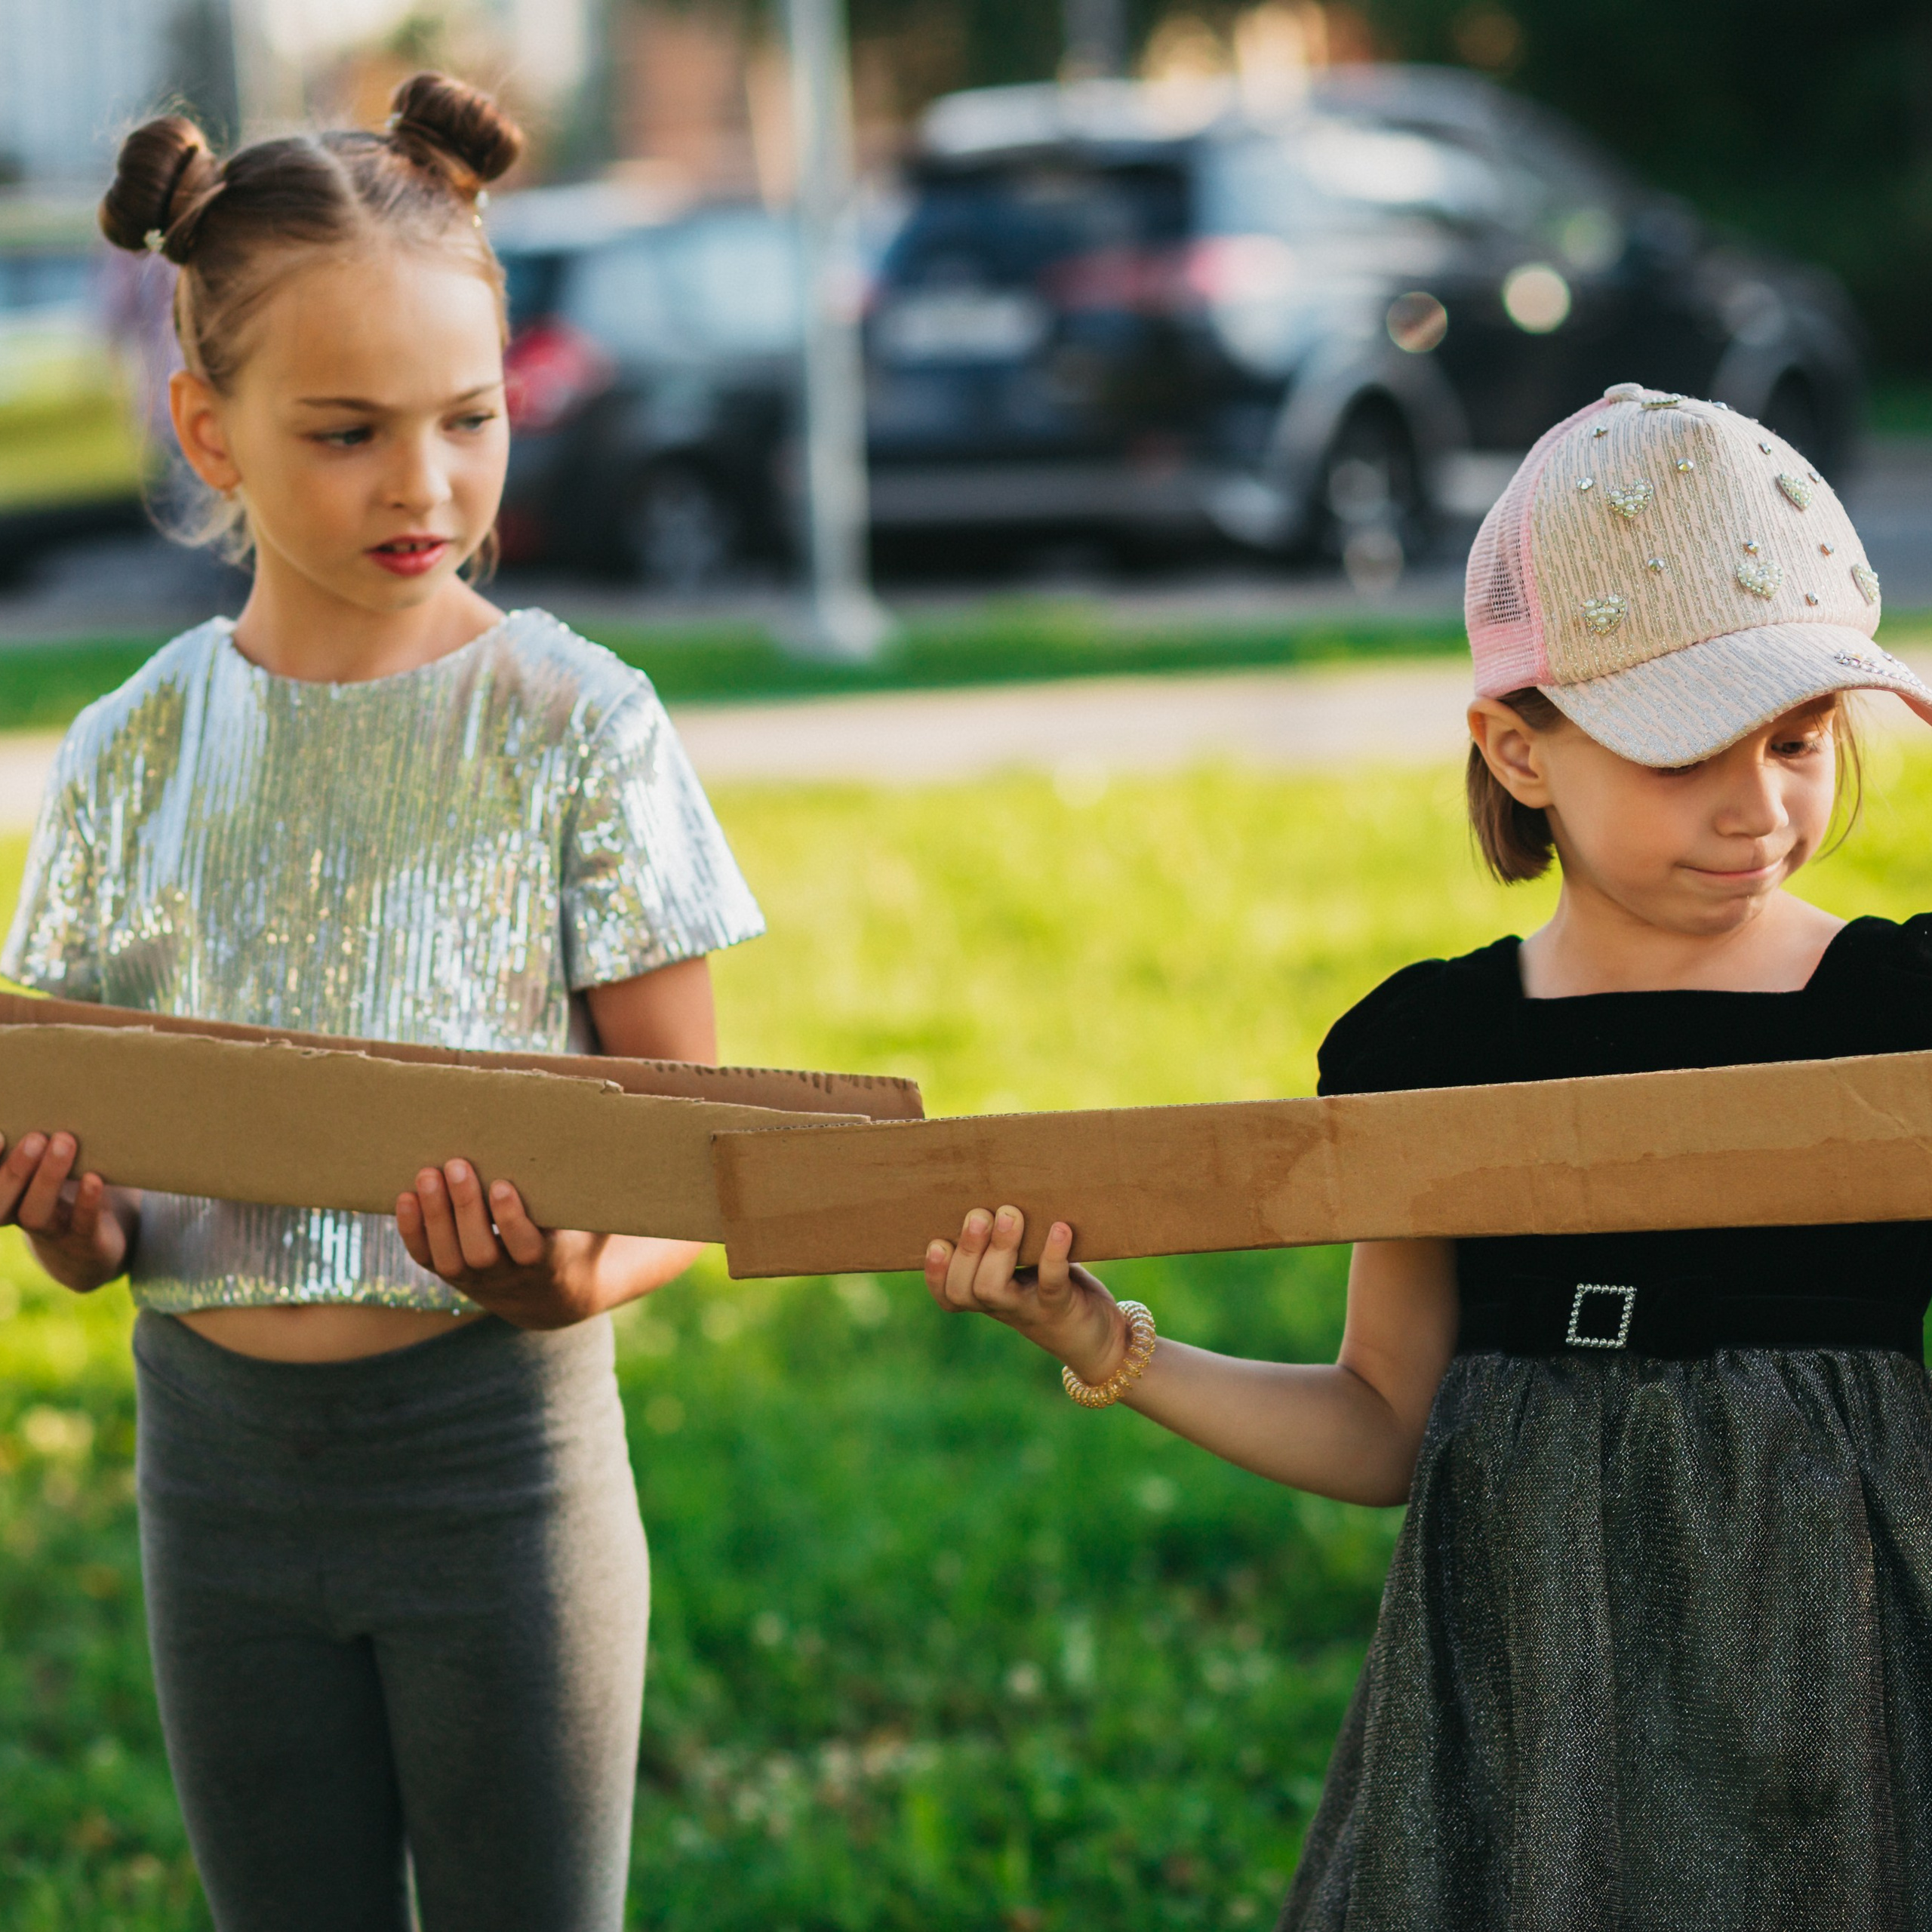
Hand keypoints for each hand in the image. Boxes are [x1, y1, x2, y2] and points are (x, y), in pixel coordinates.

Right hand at [0, 1131, 133, 1292]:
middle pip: (0, 1201)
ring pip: (34, 1213)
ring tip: (66, 1142)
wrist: (98, 1238)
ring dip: (48, 1178)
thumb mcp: (49, 1157)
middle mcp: (16, 1212)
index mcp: (3, 1192)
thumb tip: (41, 1069)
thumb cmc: (68, 1182)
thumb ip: (40, 1129)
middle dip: (14, 1168)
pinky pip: (81, 1225)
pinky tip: (95, 1179)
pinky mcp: (83, 1241)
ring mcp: (49, 1230)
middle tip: (36, 1135)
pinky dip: (87, 1202)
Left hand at [396, 1160, 605, 1329]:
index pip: (526, 1248)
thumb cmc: (576, 1241)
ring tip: (428, 1174)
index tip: (501, 1185)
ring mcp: (477, 1282)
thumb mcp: (594, 1226)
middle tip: (458, 1164)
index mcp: (548, 1264)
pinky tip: (405, 1198)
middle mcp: (508, 1278)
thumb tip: (606, 1142)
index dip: (510, 1220)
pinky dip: (412, 1231)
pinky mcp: (453, 1278)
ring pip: (450, 1259)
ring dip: (435, 1216)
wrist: (553, 1297)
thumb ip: (595, 1197)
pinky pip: (426, 1260)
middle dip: (465, 1209)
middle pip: (480, 1252)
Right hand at [925, 1205, 1127, 1385]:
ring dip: (998, 1249)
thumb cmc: (1058, 1287)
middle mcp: (1000, 1305)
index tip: (936, 1242)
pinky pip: (1050, 1283)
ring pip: (992, 1289)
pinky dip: (1052, 1255)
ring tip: (1010, 1215)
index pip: (947, 1293)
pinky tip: (1059, 1229)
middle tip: (979, 1215)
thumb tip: (1003, 1182)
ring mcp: (1028, 1308)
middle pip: (962, 1289)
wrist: (1102, 1339)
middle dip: (966, 1249)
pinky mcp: (1060, 1307)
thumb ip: (1012, 1235)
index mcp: (985, 1295)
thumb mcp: (1030, 1263)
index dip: (935, 1273)